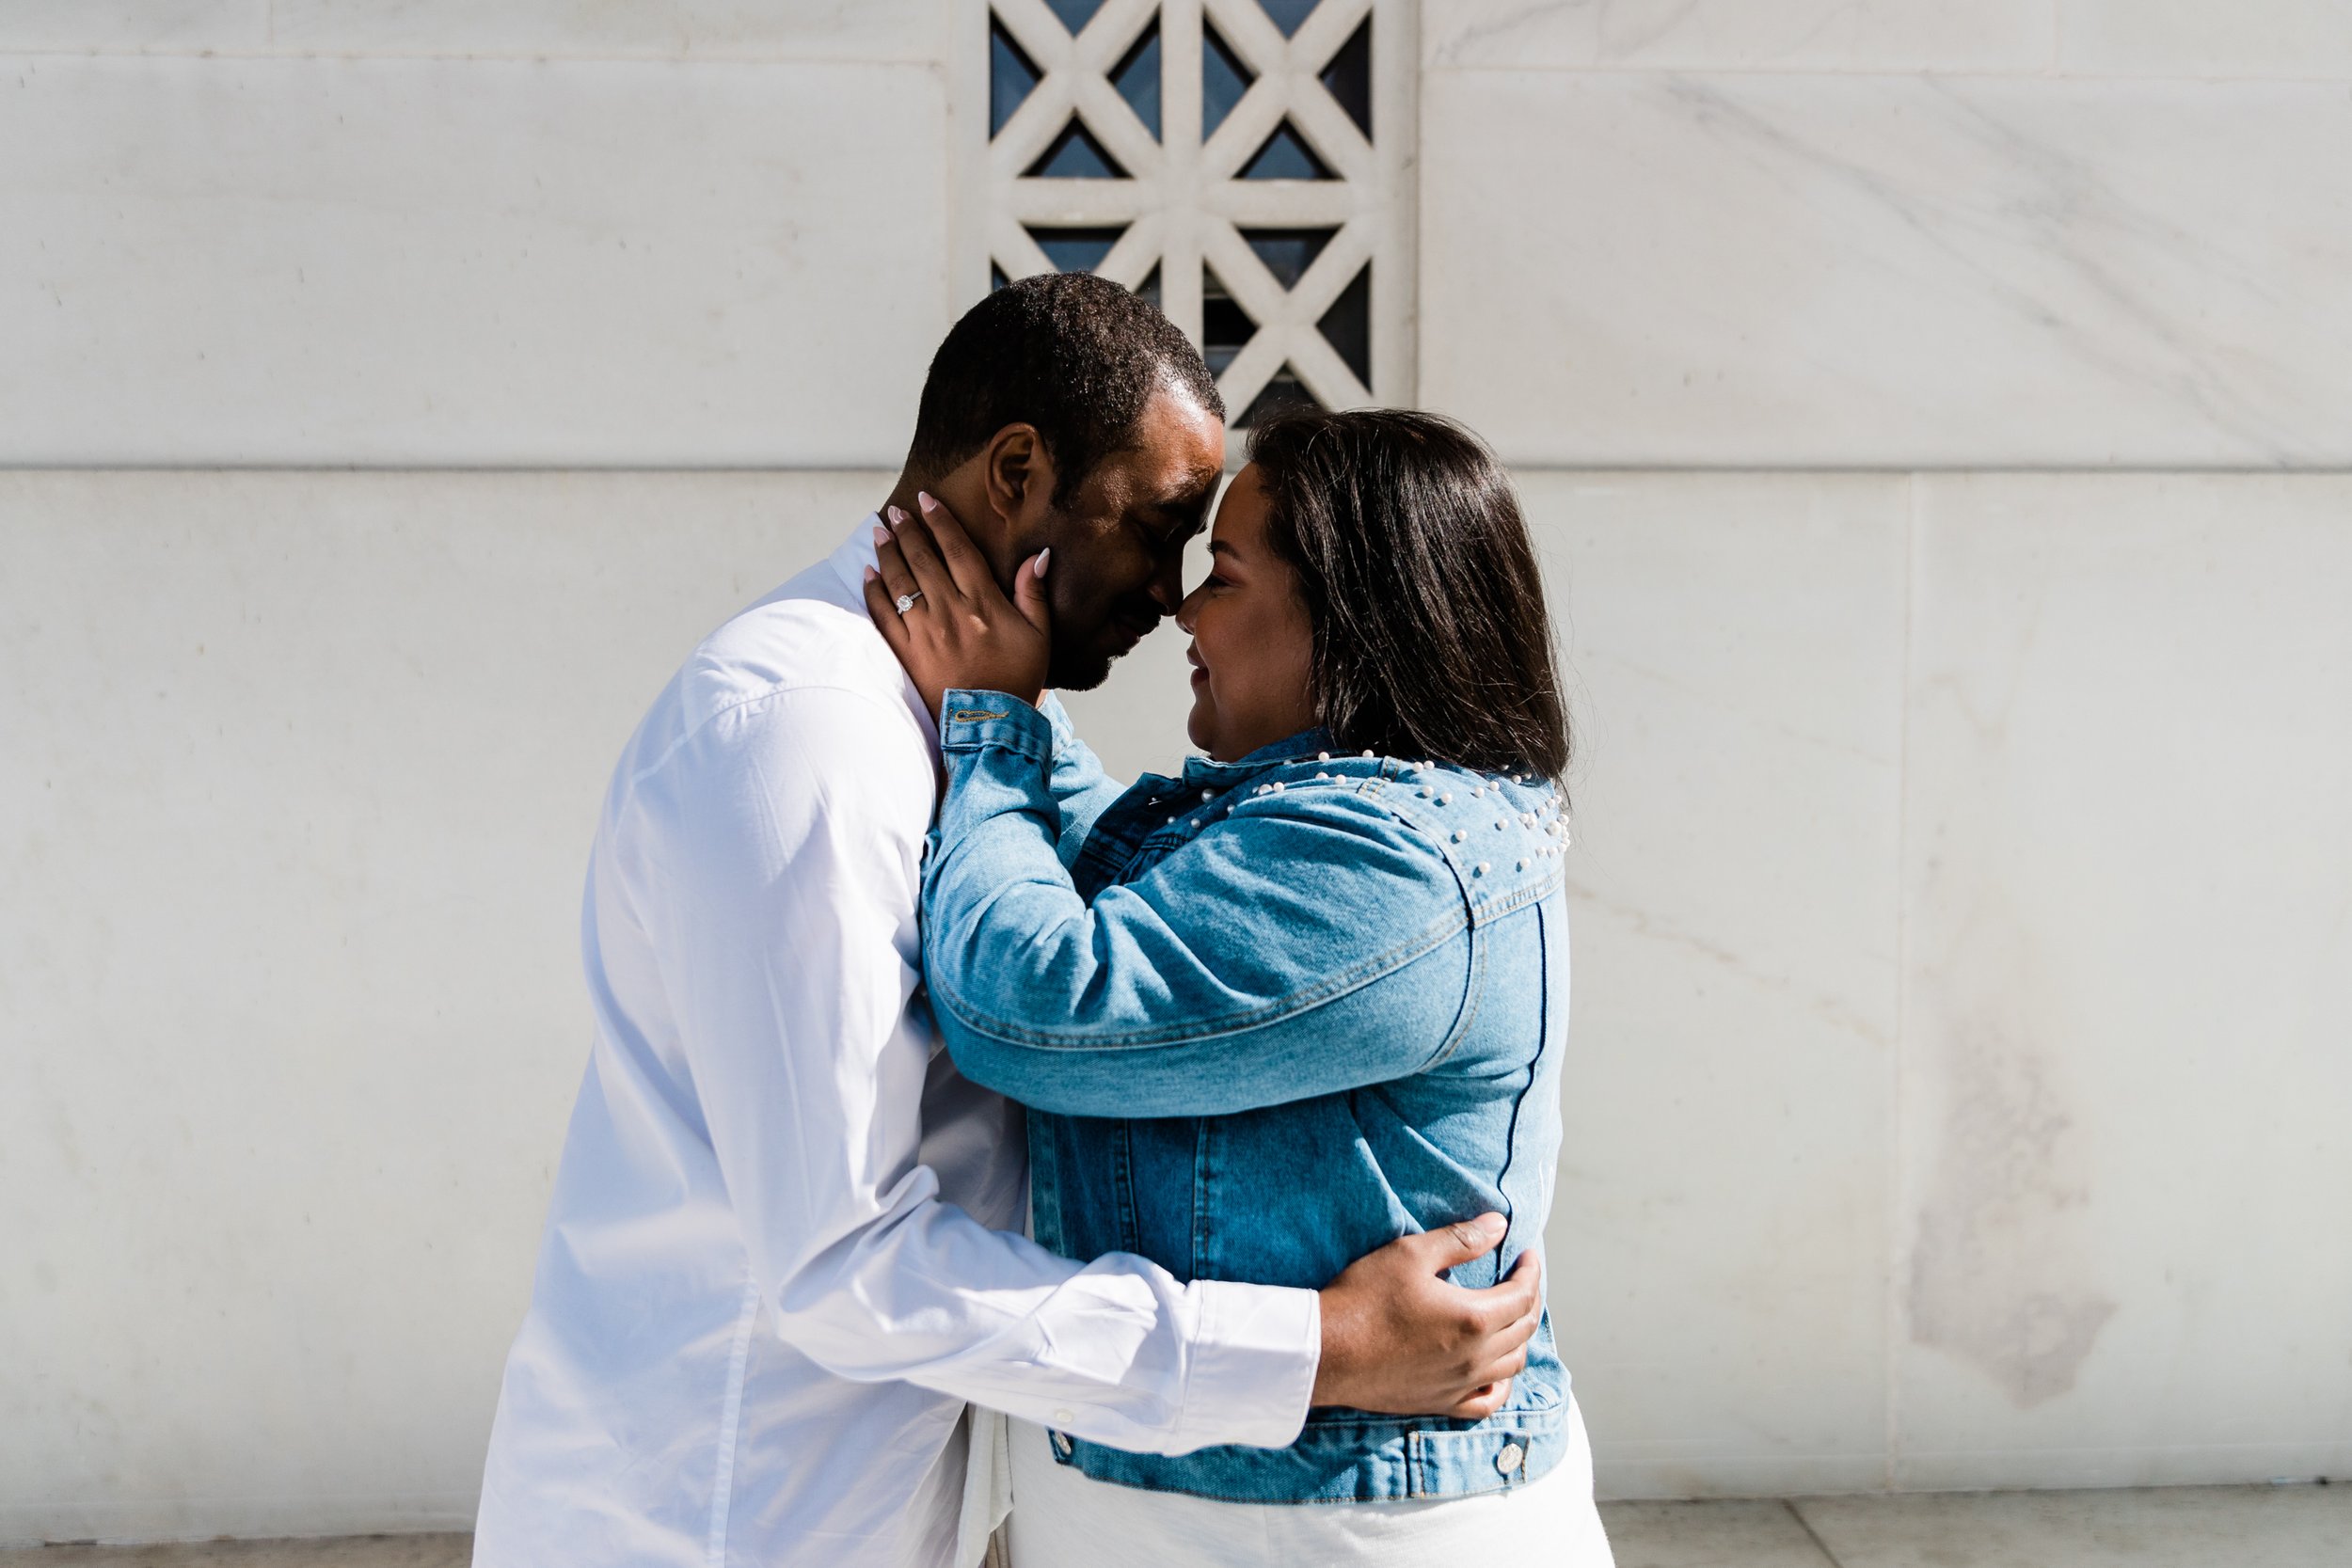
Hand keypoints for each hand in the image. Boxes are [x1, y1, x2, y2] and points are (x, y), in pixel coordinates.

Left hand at [862, 492, 1051, 719]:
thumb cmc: (1018, 680)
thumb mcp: (1039, 636)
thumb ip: (1034, 593)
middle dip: (907, 531)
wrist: (988, 725)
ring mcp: (924, 632)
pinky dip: (873, 592)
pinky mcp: (905, 652)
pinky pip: (883, 615)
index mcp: (983, 603)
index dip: (941, 522)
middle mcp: (950, 611)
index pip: (958, 550)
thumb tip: (1038, 554)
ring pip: (900, 582)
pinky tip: (868, 574)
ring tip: (879, 532)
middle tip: (896, 511)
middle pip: (923, 560)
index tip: (927, 501)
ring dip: (887, 553)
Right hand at [1312, 1214, 1543, 1419]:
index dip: (1531, 1272)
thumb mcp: (1410, 1254)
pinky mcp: (1440, 1404)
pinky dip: (1500, 1384)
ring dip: (1520, 1338)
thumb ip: (1460, 1239)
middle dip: (1529, 1299)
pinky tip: (1495, 1371)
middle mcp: (1475, 1357)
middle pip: (1524, 1329)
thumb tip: (1500, 1225)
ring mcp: (1460, 1385)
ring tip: (1509, 1317)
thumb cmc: (1364, 1298)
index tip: (1526, 1255)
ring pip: (1513, 1365)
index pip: (1523, 1295)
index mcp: (1473, 1318)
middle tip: (1520, 1279)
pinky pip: (1487, 1403)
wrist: (1326, 1351)